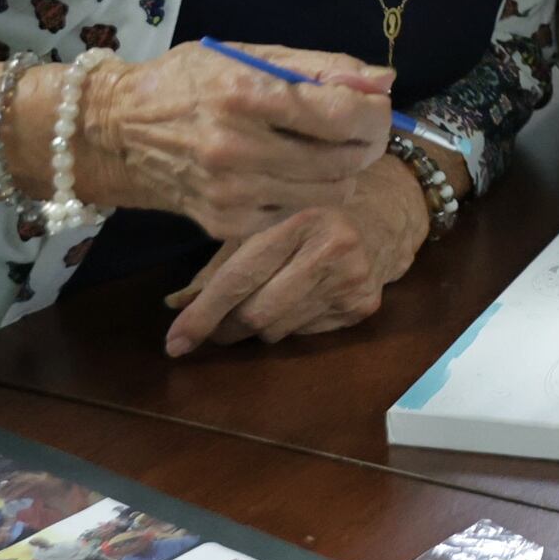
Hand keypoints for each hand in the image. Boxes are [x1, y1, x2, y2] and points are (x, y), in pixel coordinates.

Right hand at [69, 41, 389, 240]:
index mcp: (246, 94)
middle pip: (345, 160)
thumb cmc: (189, 82)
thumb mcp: (248, 55)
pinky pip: (295, 214)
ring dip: (342, 172)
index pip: (343, 114)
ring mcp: (231, 192)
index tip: (378, 107)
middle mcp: (238, 148)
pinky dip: (305, 195)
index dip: (376, 113)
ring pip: (329, 194)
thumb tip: (385, 80)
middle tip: (360, 131)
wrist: (116, 130)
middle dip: (367, 144)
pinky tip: (289, 173)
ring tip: (325, 150)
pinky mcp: (225, 223)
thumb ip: (321, 67)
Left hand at [161, 156, 429, 354]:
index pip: (239, 278)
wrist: (383, 216)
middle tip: (214, 329)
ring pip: (278, 331)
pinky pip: (305, 335)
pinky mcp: (364, 306)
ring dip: (258, 327)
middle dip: (225, 328)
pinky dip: (290, 326)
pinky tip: (301, 300)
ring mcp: (352, 279)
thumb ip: (219, 265)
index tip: (174, 343)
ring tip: (264, 303)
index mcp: (297, 218)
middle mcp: (331, 247)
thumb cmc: (309, 215)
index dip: (203, 314)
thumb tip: (174, 306)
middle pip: (257, 314)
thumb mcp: (262, 223)